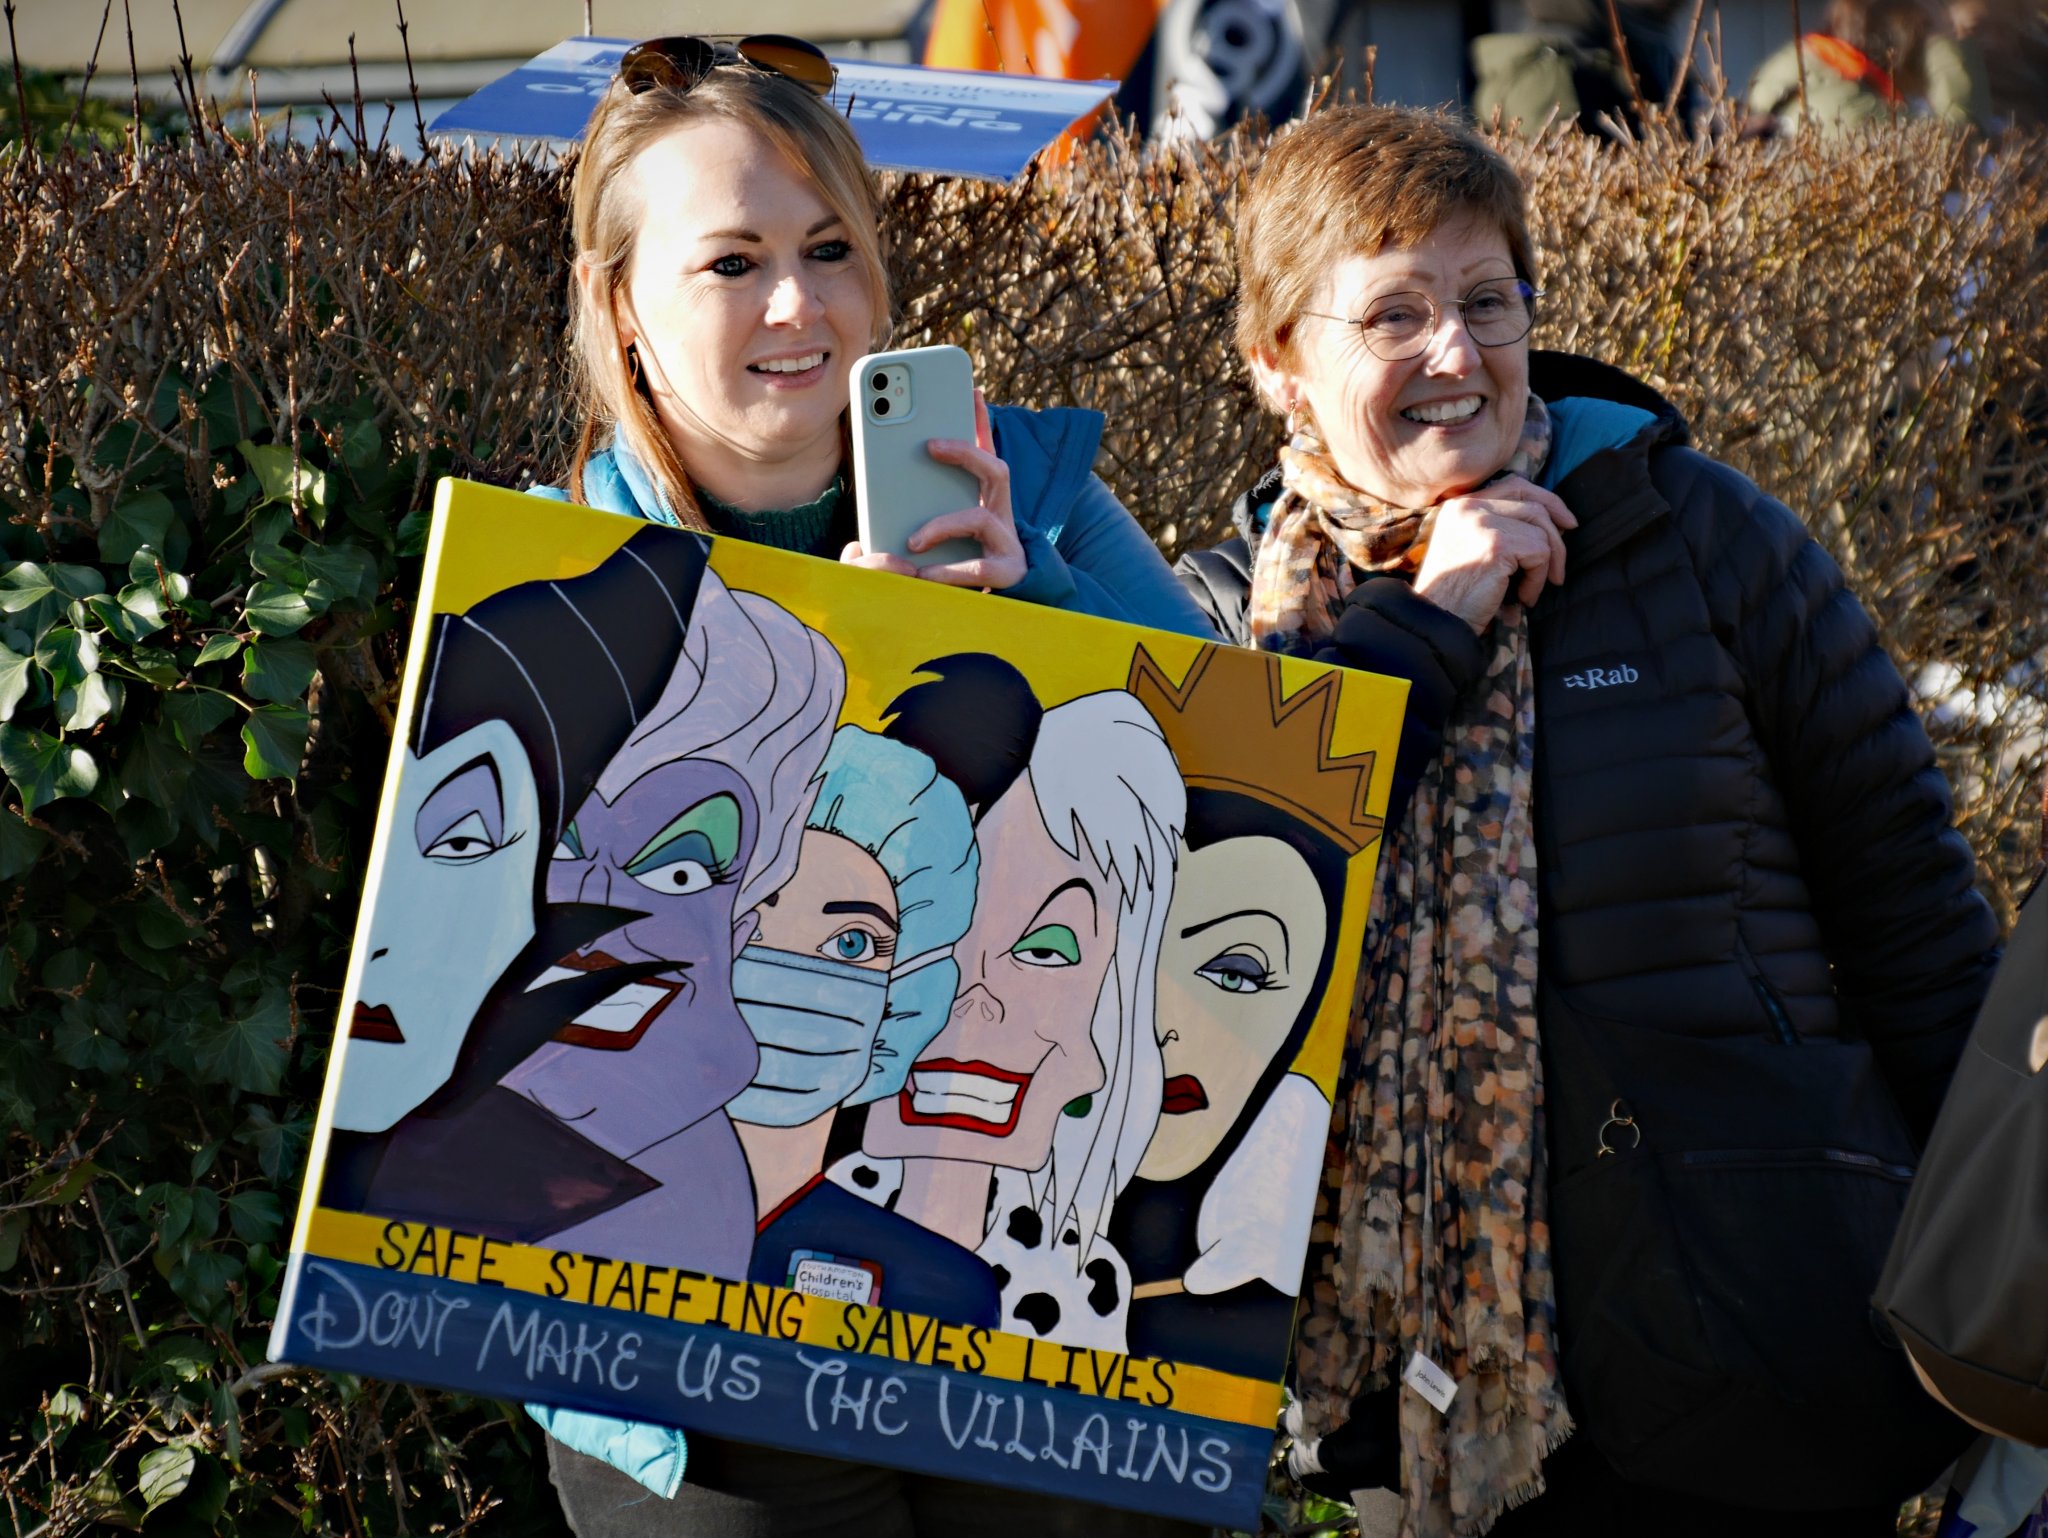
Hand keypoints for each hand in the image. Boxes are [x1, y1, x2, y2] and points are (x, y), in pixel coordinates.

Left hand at [839, 391, 1026, 590]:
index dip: (981, 422)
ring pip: (981, 519)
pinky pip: (979, 567)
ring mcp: (1008, 544)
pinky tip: (924, 575)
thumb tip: (861, 536)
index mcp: (982, 502)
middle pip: (996, 470)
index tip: (971, 390)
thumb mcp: (927, 542)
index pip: (985, 453)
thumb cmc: (954, 570)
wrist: (992, 614)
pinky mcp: (1007, 574)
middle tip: (930, 445)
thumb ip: (903, 527)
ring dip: (944, 525)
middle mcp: (1001, 516)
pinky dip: (949, 570)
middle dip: (965, 452)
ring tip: (913, 540)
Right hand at [1411, 475, 1577, 632]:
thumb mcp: (1470, 550)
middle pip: (1534, 506)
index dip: (1547, 500)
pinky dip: (1537, 580)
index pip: (1515, 485)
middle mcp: (1468, 507)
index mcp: (1459, 505)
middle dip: (1557, 537)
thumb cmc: (1456, 596)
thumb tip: (1553, 518)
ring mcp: (1481, 522)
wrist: (1436, 622)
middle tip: (1559, 570)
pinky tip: (1521, 597)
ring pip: (1541, 532)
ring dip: (1545, 566)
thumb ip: (1497, 526)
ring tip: (1527, 591)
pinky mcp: (1496, 543)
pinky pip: (1540, 553)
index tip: (1567, 523)